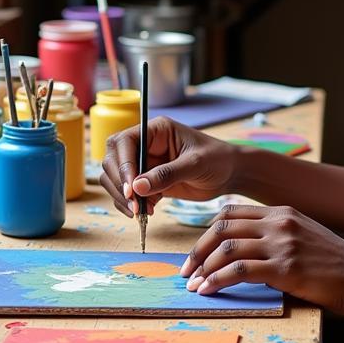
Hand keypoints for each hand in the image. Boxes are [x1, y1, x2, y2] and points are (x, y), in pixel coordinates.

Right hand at [100, 115, 240, 216]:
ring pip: (116, 179)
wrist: (229, 174)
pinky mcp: (147, 181)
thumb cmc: (217, 160)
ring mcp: (145, 163)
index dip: (123, 165)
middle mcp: (145, 144)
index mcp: (156, 130)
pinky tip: (147, 212)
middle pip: (114, 160)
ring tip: (142, 212)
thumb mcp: (195, 164)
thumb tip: (137, 187)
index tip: (130, 189)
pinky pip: (128, 193)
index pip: (125, 142)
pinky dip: (131, 205)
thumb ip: (167, 174)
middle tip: (134, 206)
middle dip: (119, 184)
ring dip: (123, 198)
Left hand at [181, 203, 343, 313]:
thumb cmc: (336, 265)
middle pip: (222, 226)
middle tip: (187, 271)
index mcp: (283, 212)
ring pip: (227, 247)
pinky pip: (238, 269)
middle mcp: (279, 222)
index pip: (232, 212)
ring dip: (204, 268)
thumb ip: (278, 239)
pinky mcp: (284, 267)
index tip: (198, 252)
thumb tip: (246, 256)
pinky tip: (208, 291)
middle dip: (198, 249)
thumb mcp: (305, 238)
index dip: (209, 232)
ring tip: (194, 285)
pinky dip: (217, 281)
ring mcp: (282, 243)